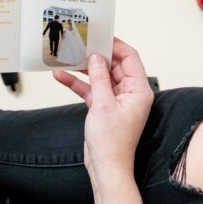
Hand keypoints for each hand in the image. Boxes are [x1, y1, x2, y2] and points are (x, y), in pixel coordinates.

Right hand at [53, 38, 154, 184]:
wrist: (106, 167)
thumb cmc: (112, 143)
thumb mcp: (103, 104)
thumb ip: (99, 78)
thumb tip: (97, 58)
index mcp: (139, 90)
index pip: (130, 58)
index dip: (116, 45)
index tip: (100, 36)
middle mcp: (130, 93)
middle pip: (114, 65)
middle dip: (96, 56)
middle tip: (81, 44)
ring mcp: (117, 100)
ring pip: (100, 77)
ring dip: (84, 70)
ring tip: (68, 58)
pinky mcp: (104, 107)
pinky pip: (92, 89)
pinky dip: (78, 84)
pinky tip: (62, 77)